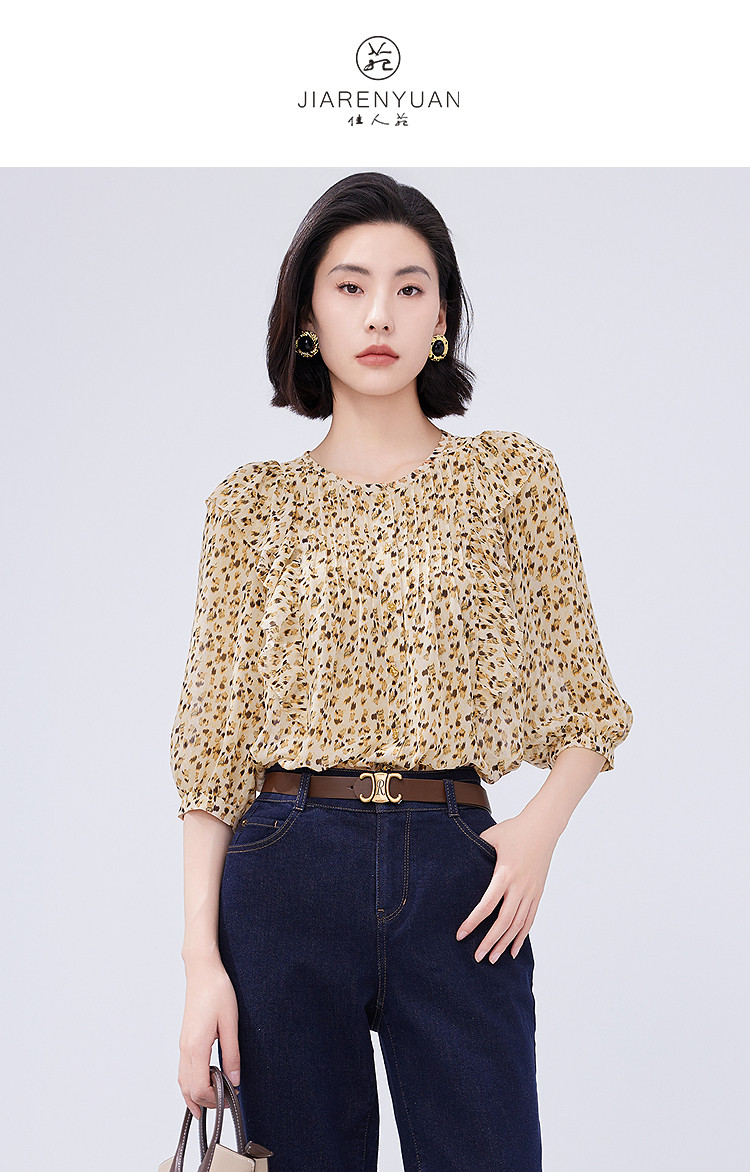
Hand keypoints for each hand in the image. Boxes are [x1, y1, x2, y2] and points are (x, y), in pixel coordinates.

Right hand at [178, 954, 241, 1120]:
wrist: (202, 971)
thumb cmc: (217, 991)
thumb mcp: (231, 1023)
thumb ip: (232, 1054)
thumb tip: (234, 1080)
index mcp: (196, 1046)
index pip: (200, 1088)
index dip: (215, 1099)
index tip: (233, 1098)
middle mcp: (185, 1049)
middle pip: (189, 1089)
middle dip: (206, 1102)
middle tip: (227, 1103)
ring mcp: (182, 1045)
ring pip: (182, 1081)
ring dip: (196, 1095)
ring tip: (213, 1102)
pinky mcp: (185, 1040)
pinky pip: (183, 1070)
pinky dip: (191, 1083)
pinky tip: (202, 1083)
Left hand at [455, 806, 559, 961]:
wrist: (543, 827)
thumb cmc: (514, 830)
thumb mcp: (491, 837)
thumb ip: (475, 850)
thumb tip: (456, 861)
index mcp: (505, 873)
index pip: (487, 904)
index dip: (473, 922)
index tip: (461, 934)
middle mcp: (520, 886)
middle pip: (504, 921)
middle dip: (490, 941)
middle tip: (477, 957)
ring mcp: (531, 891)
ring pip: (518, 924)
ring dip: (505, 943)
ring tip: (493, 958)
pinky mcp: (538, 893)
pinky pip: (530, 919)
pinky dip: (521, 936)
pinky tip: (513, 950)